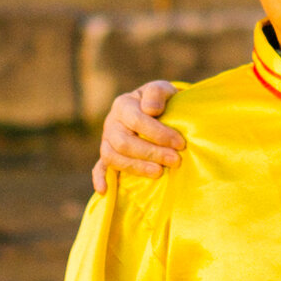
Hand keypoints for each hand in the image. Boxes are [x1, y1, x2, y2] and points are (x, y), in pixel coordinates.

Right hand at [94, 80, 182, 195]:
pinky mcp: (108, 155)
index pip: (137, 121)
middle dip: (151, 153)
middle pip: (124, 142)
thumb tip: (151, 110)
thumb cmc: (160, 100)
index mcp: (123, 105)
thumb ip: (157, 93)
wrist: (152, 109)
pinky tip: (104, 191)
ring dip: (136, 167)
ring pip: (113, 157)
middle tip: (175, 160)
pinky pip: (99, 167)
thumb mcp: (162, 89)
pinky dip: (100, 179)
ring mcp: (107, 140)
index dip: (159, 133)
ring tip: (159, 173)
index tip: (181, 143)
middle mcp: (111, 123)